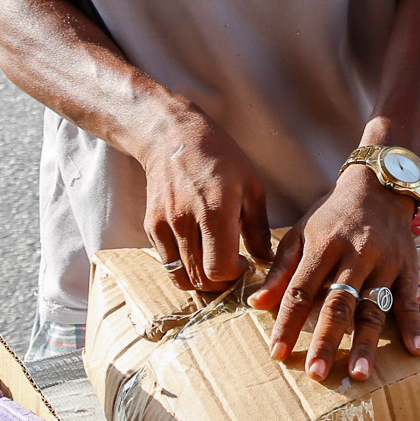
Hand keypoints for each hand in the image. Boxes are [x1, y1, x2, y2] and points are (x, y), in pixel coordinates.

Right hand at [141, 115, 272, 292]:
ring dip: (202, 280)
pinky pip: (168, 263)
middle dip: (221, 283)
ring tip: (215, 264)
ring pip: (181, 277)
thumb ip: (258, 229)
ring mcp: (164, 226)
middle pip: (200, 279)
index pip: (219, 269)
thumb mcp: (251, 187)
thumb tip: (267, 261)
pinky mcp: (152, 227)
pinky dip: (184, 268)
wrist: (172, 137)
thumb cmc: (219, 158)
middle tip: (233, 269)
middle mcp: (185, 222)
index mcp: (214, 212)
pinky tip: (199, 251)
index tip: (244, 264)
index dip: (234, 275)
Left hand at [250, 165, 419, 383]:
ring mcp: (385, 262)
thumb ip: (281, 269)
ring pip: (374, 307)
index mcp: (323, 245)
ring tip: (359, 373)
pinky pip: (411, 301)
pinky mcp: (408, 268)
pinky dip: (414, 327)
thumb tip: (256, 305)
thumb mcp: (301, 232)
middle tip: (317, 373)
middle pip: (339, 302)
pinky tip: (415, 351)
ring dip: (366, 342)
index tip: (277, 353)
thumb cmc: (333, 214)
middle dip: (327, 340)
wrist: (379, 185)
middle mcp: (355, 254)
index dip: (288, 322)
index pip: (301, 290)